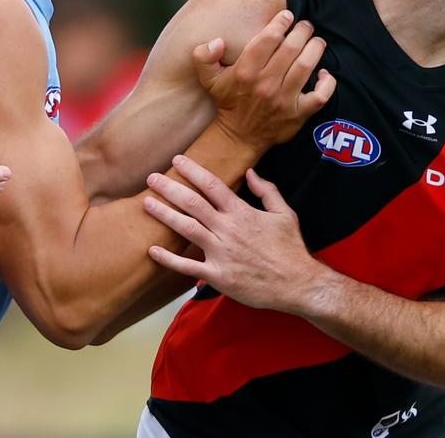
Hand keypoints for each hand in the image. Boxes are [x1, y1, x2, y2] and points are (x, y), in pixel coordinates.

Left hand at [142, 155, 325, 313]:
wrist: (298, 283)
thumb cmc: (290, 248)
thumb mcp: (285, 213)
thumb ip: (266, 191)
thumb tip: (251, 172)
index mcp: (242, 213)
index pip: (212, 186)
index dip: (193, 171)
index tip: (177, 160)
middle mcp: (228, 230)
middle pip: (193, 203)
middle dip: (170, 188)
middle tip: (152, 178)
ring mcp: (221, 253)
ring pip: (186, 229)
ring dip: (164, 215)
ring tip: (146, 203)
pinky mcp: (218, 276)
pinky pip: (188, 267)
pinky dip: (168, 259)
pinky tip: (152, 250)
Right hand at [195, 10, 334, 149]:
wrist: (239, 136)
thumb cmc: (228, 101)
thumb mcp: (208, 79)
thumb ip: (204, 56)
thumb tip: (217, 42)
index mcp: (245, 71)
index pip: (268, 38)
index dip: (280, 22)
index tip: (286, 16)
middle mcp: (265, 84)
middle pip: (291, 48)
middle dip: (302, 31)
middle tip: (305, 26)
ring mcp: (283, 100)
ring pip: (306, 66)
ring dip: (316, 48)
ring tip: (317, 41)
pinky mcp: (298, 114)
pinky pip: (320, 96)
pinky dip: (327, 83)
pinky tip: (324, 73)